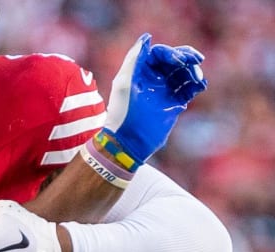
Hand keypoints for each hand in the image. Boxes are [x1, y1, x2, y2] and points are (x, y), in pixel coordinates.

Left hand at [104, 33, 207, 162]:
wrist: (128, 142)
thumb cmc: (123, 112)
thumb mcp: (125, 83)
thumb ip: (135, 59)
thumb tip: (147, 37)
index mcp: (139, 72)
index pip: (159, 53)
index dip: (171, 53)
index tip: (180, 61)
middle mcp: (152, 79)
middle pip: (174, 61)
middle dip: (187, 58)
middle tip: (197, 61)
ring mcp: (163, 91)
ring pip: (183, 73)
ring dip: (193, 72)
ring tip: (198, 79)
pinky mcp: (172, 103)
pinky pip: (188, 89)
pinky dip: (196, 85)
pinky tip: (200, 86)